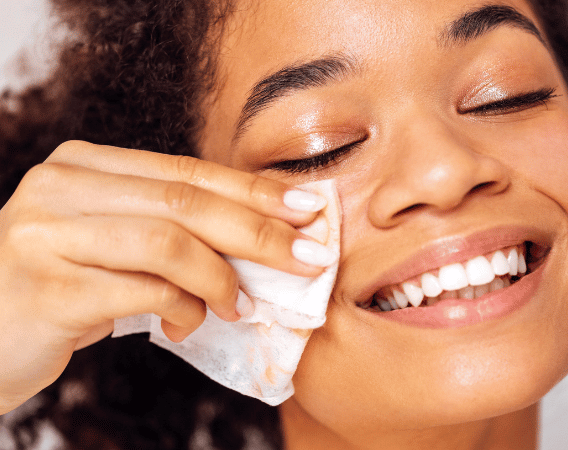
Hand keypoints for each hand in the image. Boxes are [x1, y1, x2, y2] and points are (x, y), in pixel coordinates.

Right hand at [0, 141, 333, 413]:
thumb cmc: (62, 289)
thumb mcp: (112, 245)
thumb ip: (172, 231)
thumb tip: (270, 239)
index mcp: (82, 166)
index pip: (187, 171)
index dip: (254, 191)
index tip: (309, 209)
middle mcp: (58, 188)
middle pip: (185, 202)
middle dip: (259, 232)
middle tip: (308, 259)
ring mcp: (45, 236)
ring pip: (167, 243)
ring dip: (220, 279)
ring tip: (241, 307)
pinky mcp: (46, 289)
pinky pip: (142, 292)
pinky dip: (182, 308)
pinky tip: (189, 324)